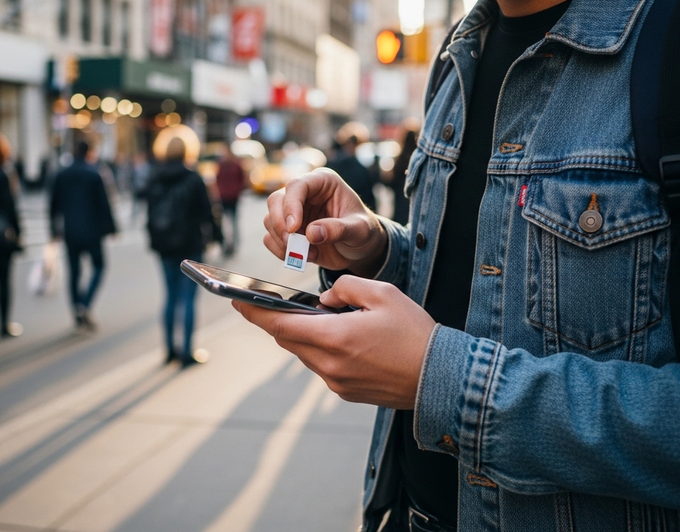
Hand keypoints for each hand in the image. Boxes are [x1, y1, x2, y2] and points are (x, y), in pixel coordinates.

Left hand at [233, 275, 435, 408]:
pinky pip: (322, 366)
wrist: (442, 379)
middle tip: (274, 303)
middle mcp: (329, 364)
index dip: (254, 312)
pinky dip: (322, 349)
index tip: (236, 300)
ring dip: (305, 335)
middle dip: (280, 320)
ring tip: (320, 317)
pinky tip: (342, 338)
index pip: (279, 325)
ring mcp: (336, 382)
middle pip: (288, 340)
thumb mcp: (383, 294)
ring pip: (304, 353)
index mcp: (335, 337)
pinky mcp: (346, 392)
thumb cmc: (415, 334)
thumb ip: (345, 287)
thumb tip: (325, 298)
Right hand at [264, 168, 386, 275]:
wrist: (358, 250)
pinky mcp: (286, 230)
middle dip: (281, 225)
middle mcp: (304, 193)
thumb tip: (311, 233)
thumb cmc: (363, 232)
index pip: (297, 185)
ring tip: (311, 254)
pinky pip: (270, 238)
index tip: (294, 228)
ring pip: (270, 220)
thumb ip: (338, 229)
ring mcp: (293, 212)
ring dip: (285, 242)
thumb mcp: (359, 230)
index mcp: (323, 182)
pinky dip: (281, 251)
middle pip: (276, 200)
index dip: (291, 205)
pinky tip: (303, 257)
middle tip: (294, 245)